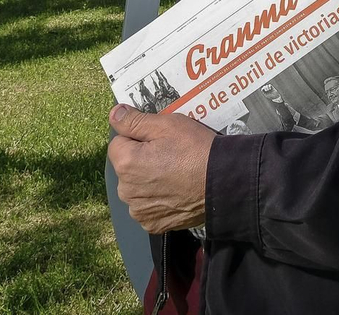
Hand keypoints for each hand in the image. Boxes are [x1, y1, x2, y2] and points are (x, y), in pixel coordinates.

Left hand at [108, 103, 214, 232]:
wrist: (224, 183)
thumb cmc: (196, 150)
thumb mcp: (167, 125)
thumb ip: (134, 120)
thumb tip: (114, 114)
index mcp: (125, 163)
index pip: (119, 142)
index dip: (139, 138)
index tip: (160, 141)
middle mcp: (125, 190)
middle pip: (126, 167)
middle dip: (141, 160)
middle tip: (170, 157)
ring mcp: (139, 210)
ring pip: (136, 187)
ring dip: (148, 181)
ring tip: (175, 175)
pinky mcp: (152, 224)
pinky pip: (147, 206)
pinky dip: (157, 200)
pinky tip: (175, 192)